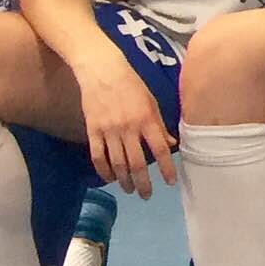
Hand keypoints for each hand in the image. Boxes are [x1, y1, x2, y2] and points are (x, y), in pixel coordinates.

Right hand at [78, 54, 176, 195]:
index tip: (170, 182)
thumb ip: (159, 125)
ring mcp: (109, 130)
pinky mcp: (92, 130)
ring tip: (129, 190)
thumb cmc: (131, 84)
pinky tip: (110, 178)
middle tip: (146, 195)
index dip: (166, 168)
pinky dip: (104, 171)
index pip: (160, 149)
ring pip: (117, 163)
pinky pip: (98, 156)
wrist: (102, 70)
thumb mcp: (151, 101)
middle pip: (137, 162)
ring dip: (124, 180)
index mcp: (146, 119)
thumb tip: (171, 144)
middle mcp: (128, 128)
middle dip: (143, 182)